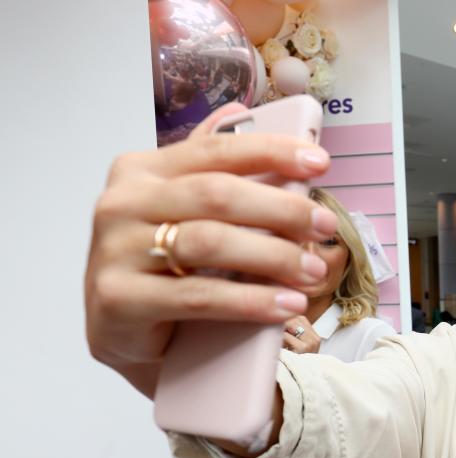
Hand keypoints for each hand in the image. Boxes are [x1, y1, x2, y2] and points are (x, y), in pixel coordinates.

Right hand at [85, 102, 337, 394]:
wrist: (122, 333)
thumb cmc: (161, 269)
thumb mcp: (184, 212)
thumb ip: (208, 167)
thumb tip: (239, 111)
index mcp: (141, 172)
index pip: (216, 151)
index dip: (272, 152)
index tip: (320, 162)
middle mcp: (122, 203)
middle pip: (217, 195)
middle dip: (281, 209)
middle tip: (324, 226)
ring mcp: (114, 251)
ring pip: (209, 243)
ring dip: (272, 257)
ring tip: (312, 273)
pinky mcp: (119, 299)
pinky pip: (198, 297)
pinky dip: (250, 301)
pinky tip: (285, 306)